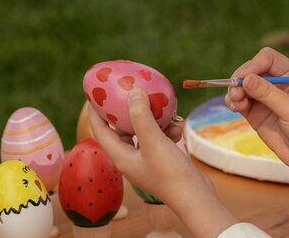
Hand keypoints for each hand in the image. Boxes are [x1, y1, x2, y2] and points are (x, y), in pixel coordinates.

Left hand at [88, 88, 236, 237]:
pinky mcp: (162, 159)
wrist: (195, 197)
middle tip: (128, 94)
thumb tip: (132, 92)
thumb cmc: (169, 173)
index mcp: (121, 157)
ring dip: (153, 120)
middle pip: (122, 130)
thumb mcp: (153, 141)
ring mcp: (147, 159)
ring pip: (144, 132)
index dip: (95, 113)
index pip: (101, 132)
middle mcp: (131, 158)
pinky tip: (178, 128)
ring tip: (162, 110)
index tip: (94, 95)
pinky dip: (167, 130)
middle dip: (126, 112)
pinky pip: (160, 138)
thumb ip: (141, 116)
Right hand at [226, 47, 288, 195]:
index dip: (254, 64)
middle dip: (241, 78)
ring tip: (235, 103)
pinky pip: (239, 101)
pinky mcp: (256, 112)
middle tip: (236, 92)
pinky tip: (234, 108)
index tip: (245, 78)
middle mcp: (276, 83)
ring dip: (235, 90)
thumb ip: (269, 94)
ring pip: (243, 85)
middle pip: (252, 69)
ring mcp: (265, 98)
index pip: (267, 58)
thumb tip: (246, 79)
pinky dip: (233, 101)